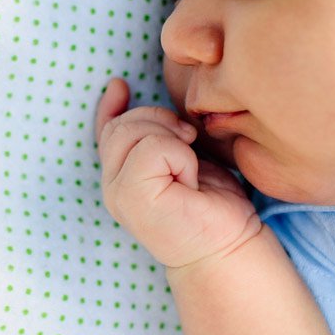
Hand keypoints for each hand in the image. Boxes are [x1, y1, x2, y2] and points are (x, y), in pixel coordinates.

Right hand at [94, 78, 260, 268]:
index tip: (120, 86)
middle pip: (122, 124)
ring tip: (189, 170)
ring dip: (173, 141)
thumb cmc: (211, 206)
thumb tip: (120, 88)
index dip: (110, 106)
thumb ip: (154, 134)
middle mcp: (112, 186)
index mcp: (121, 177)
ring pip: (134, 132)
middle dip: (160, 122)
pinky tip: (190, 180)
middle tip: (189, 145)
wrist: (229, 247)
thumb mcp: (180, 159)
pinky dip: (179, 156)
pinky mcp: (132, 198)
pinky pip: (152, 149)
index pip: (106, 130)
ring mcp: (117, 194)